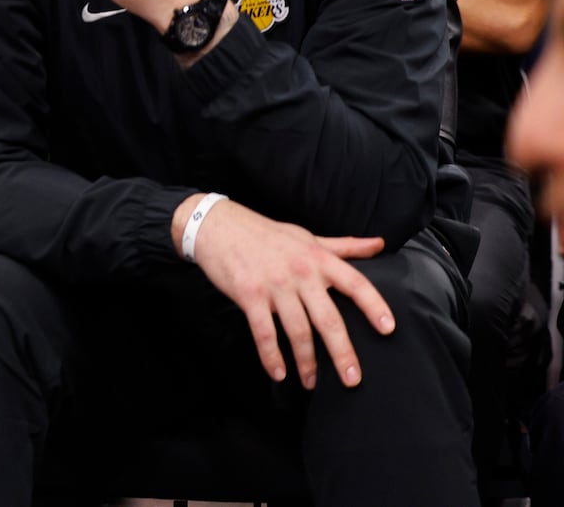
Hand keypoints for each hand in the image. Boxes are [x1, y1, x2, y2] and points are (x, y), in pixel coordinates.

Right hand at [178, 195, 393, 388]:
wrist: (219, 226)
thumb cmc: (266, 234)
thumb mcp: (307, 237)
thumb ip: (345, 246)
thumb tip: (379, 244)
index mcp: (317, 259)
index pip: (354, 282)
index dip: (373, 305)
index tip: (388, 329)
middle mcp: (300, 273)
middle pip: (328, 318)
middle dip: (341, 352)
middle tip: (352, 379)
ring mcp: (274, 285)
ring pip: (297, 331)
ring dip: (306, 361)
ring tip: (312, 383)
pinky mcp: (249, 295)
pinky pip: (264, 332)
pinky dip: (271, 355)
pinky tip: (278, 373)